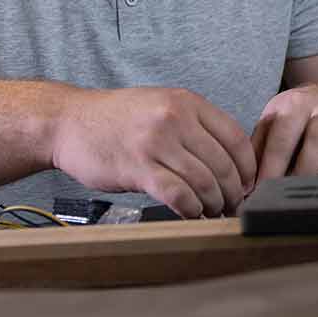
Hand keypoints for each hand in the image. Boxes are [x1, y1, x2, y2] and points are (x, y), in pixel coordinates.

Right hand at [50, 87, 257, 217]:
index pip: (236, 138)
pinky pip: (178, 195)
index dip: (248, 168)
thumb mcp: (161, 106)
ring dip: (213, 204)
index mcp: (187, 102)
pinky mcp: (138, 168)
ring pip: (204, 182)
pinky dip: (191, 210)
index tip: (248, 185)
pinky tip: (191, 214)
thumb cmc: (117, 119)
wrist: (69, 122)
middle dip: (234, 192)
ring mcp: (156, 143)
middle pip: (223, 165)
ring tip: (213, 212)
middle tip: (233, 206)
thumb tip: (231, 161)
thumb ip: (195, 126)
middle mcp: (175, 119)